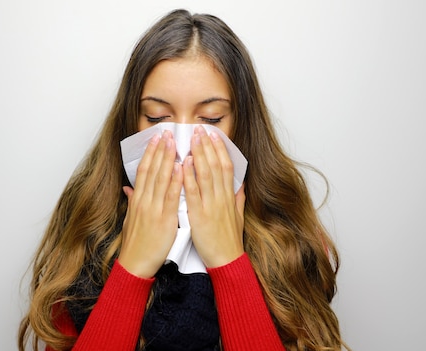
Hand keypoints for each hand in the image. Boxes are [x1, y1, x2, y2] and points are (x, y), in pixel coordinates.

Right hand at [118, 130, 182, 277]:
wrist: (134, 264)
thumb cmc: (136, 244)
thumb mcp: (130, 220)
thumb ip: (131, 202)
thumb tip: (128, 190)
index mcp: (138, 200)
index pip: (144, 171)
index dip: (151, 153)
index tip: (156, 138)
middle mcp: (144, 201)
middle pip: (152, 170)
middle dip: (160, 150)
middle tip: (167, 132)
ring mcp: (153, 209)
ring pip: (161, 178)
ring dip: (168, 158)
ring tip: (174, 142)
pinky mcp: (164, 219)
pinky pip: (171, 196)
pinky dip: (176, 180)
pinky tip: (180, 167)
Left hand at [183, 126, 244, 267]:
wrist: (226, 260)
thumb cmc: (229, 241)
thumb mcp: (239, 217)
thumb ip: (238, 199)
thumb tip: (241, 185)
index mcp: (229, 197)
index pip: (226, 167)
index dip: (220, 149)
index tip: (214, 135)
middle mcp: (221, 198)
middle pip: (216, 165)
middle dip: (207, 146)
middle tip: (200, 129)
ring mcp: (211, 205)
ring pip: (206, 174)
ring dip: (199, 154)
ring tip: (192, 139)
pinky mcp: (199, 215)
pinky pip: (193, 192)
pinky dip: (189, 176)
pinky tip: (185, 163)